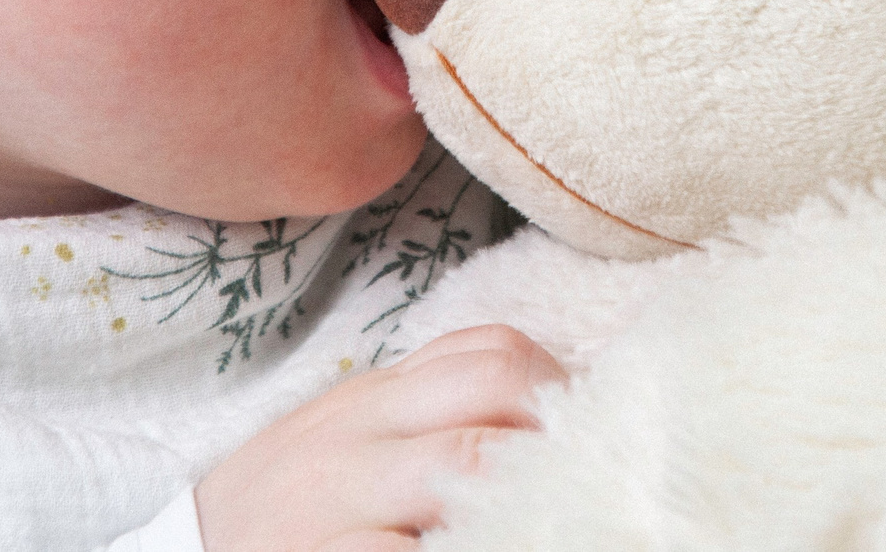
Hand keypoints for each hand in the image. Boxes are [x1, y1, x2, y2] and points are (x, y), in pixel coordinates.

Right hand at [192, 324, 566, 550]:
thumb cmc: (291, 506)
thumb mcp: (352, 436)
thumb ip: (431, 409)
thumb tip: (550, 407)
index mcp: (375, 400)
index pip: (492, 353)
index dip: (560, 388)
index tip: (590, 437)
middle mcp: (359, 442)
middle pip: (496, 395)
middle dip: (560, 439)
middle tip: (594, 486)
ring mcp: (339, 509)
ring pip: (471, 470)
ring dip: (531, 498)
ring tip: (556, 521)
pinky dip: (463, 551)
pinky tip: (485, 550)